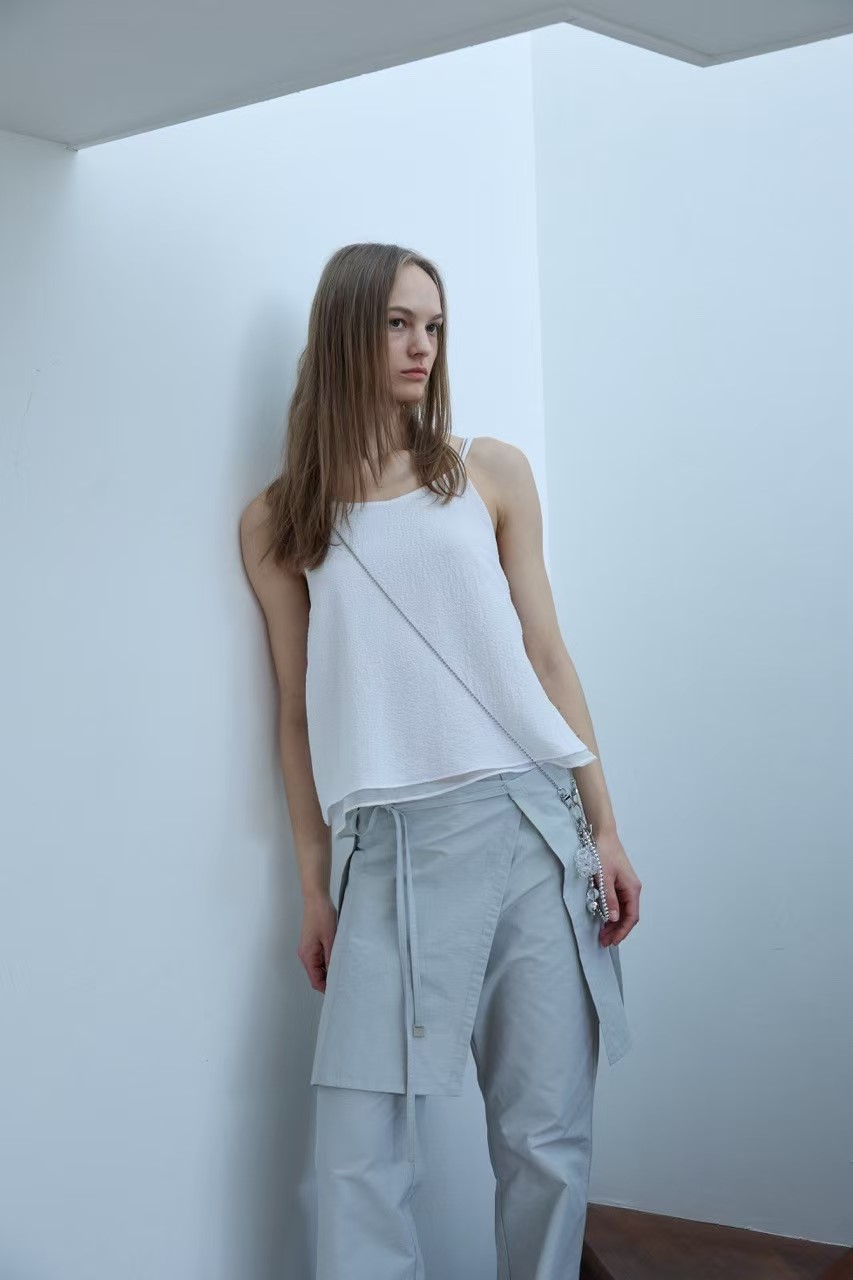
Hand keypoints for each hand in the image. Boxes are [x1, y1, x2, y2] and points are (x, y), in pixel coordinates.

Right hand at [297, 893, 338, 991]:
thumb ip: (331, 959)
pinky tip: (339, 956)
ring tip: (344, 967)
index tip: (339, 990)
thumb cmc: (321, 915)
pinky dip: (329, 960)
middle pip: (317, 975)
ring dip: (330, 969)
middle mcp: (306, 954)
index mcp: (307, 956)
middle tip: (345, 979)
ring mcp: (309, 949)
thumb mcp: (330, 939)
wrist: (316, 898)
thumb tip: (334, 975)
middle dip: (329, 979)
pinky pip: (320, 958)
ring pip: (319, 967)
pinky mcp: (313, 943)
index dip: (326, 988)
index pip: (315, 981)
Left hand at [593, 829, 640, 946]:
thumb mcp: (603, 877)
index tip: (612, 941)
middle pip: (627, 916)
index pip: (631, 917)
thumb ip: (609, 898)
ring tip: (602, 934)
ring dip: (613, 924)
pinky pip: (617, 903)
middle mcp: (631, 889)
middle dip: (617, 930)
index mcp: (632, 888)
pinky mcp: (618, 883)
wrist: (602, 834)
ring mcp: (625, 886)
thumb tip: (613, 918)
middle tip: (604, 941)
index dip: (622, 931)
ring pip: (622, 911)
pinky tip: (602, 920)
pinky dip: (611, 913)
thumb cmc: (603, 852)